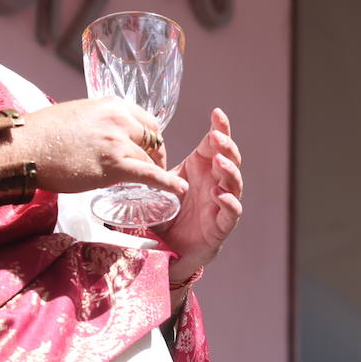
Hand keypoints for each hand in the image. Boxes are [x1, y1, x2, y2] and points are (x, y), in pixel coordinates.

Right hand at [15, 97, 187, 196]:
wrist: (24, 147)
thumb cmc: (42, 134)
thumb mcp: (76, 116)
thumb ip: (97, 123)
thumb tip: (103, 138)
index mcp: (111, 104)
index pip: (146, 120)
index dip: (151, 139)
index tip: (149, 151)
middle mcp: (119, 118)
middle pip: (153, 138)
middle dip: (156, 155)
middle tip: (152, 170)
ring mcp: (117, 140)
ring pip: (149, 158)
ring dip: (154, 172)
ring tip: (156, 186)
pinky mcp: (114, 163)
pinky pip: (149, 174)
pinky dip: (167, 183)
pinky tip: (179, 191)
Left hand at [154, 108, 242, 283]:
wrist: (167, 248)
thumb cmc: (166, 213)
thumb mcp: (157, 186)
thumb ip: (149, 170)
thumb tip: (126, 150)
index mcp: (201, 169)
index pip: (215, 145)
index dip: (219, 128)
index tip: (216, 113)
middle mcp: (215, 182)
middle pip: (230, 159)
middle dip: (226, 147)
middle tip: (217, 138)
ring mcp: (221, 203)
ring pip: (234, 184)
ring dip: (229, 171)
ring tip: (219, 162)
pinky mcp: (221, 226)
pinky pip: (231, 213)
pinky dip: (229, 203)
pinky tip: (220, 194)